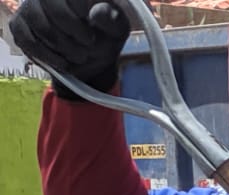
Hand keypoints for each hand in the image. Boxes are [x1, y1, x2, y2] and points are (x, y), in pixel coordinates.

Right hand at [9, 0, 129, 94]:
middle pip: (54, 10)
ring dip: (63, 47)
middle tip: (88, 45)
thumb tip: (97, 13)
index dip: (81, 16)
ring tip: (79, 55)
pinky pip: (26, 39)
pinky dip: (47, 56)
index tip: (93, 32)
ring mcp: (30, 6)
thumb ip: (112, 19)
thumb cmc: (104, 36)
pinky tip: (62, 62)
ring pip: (40, 25)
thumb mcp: (117, 29)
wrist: (89, 58)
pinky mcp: (19, 24)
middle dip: (74, 34)